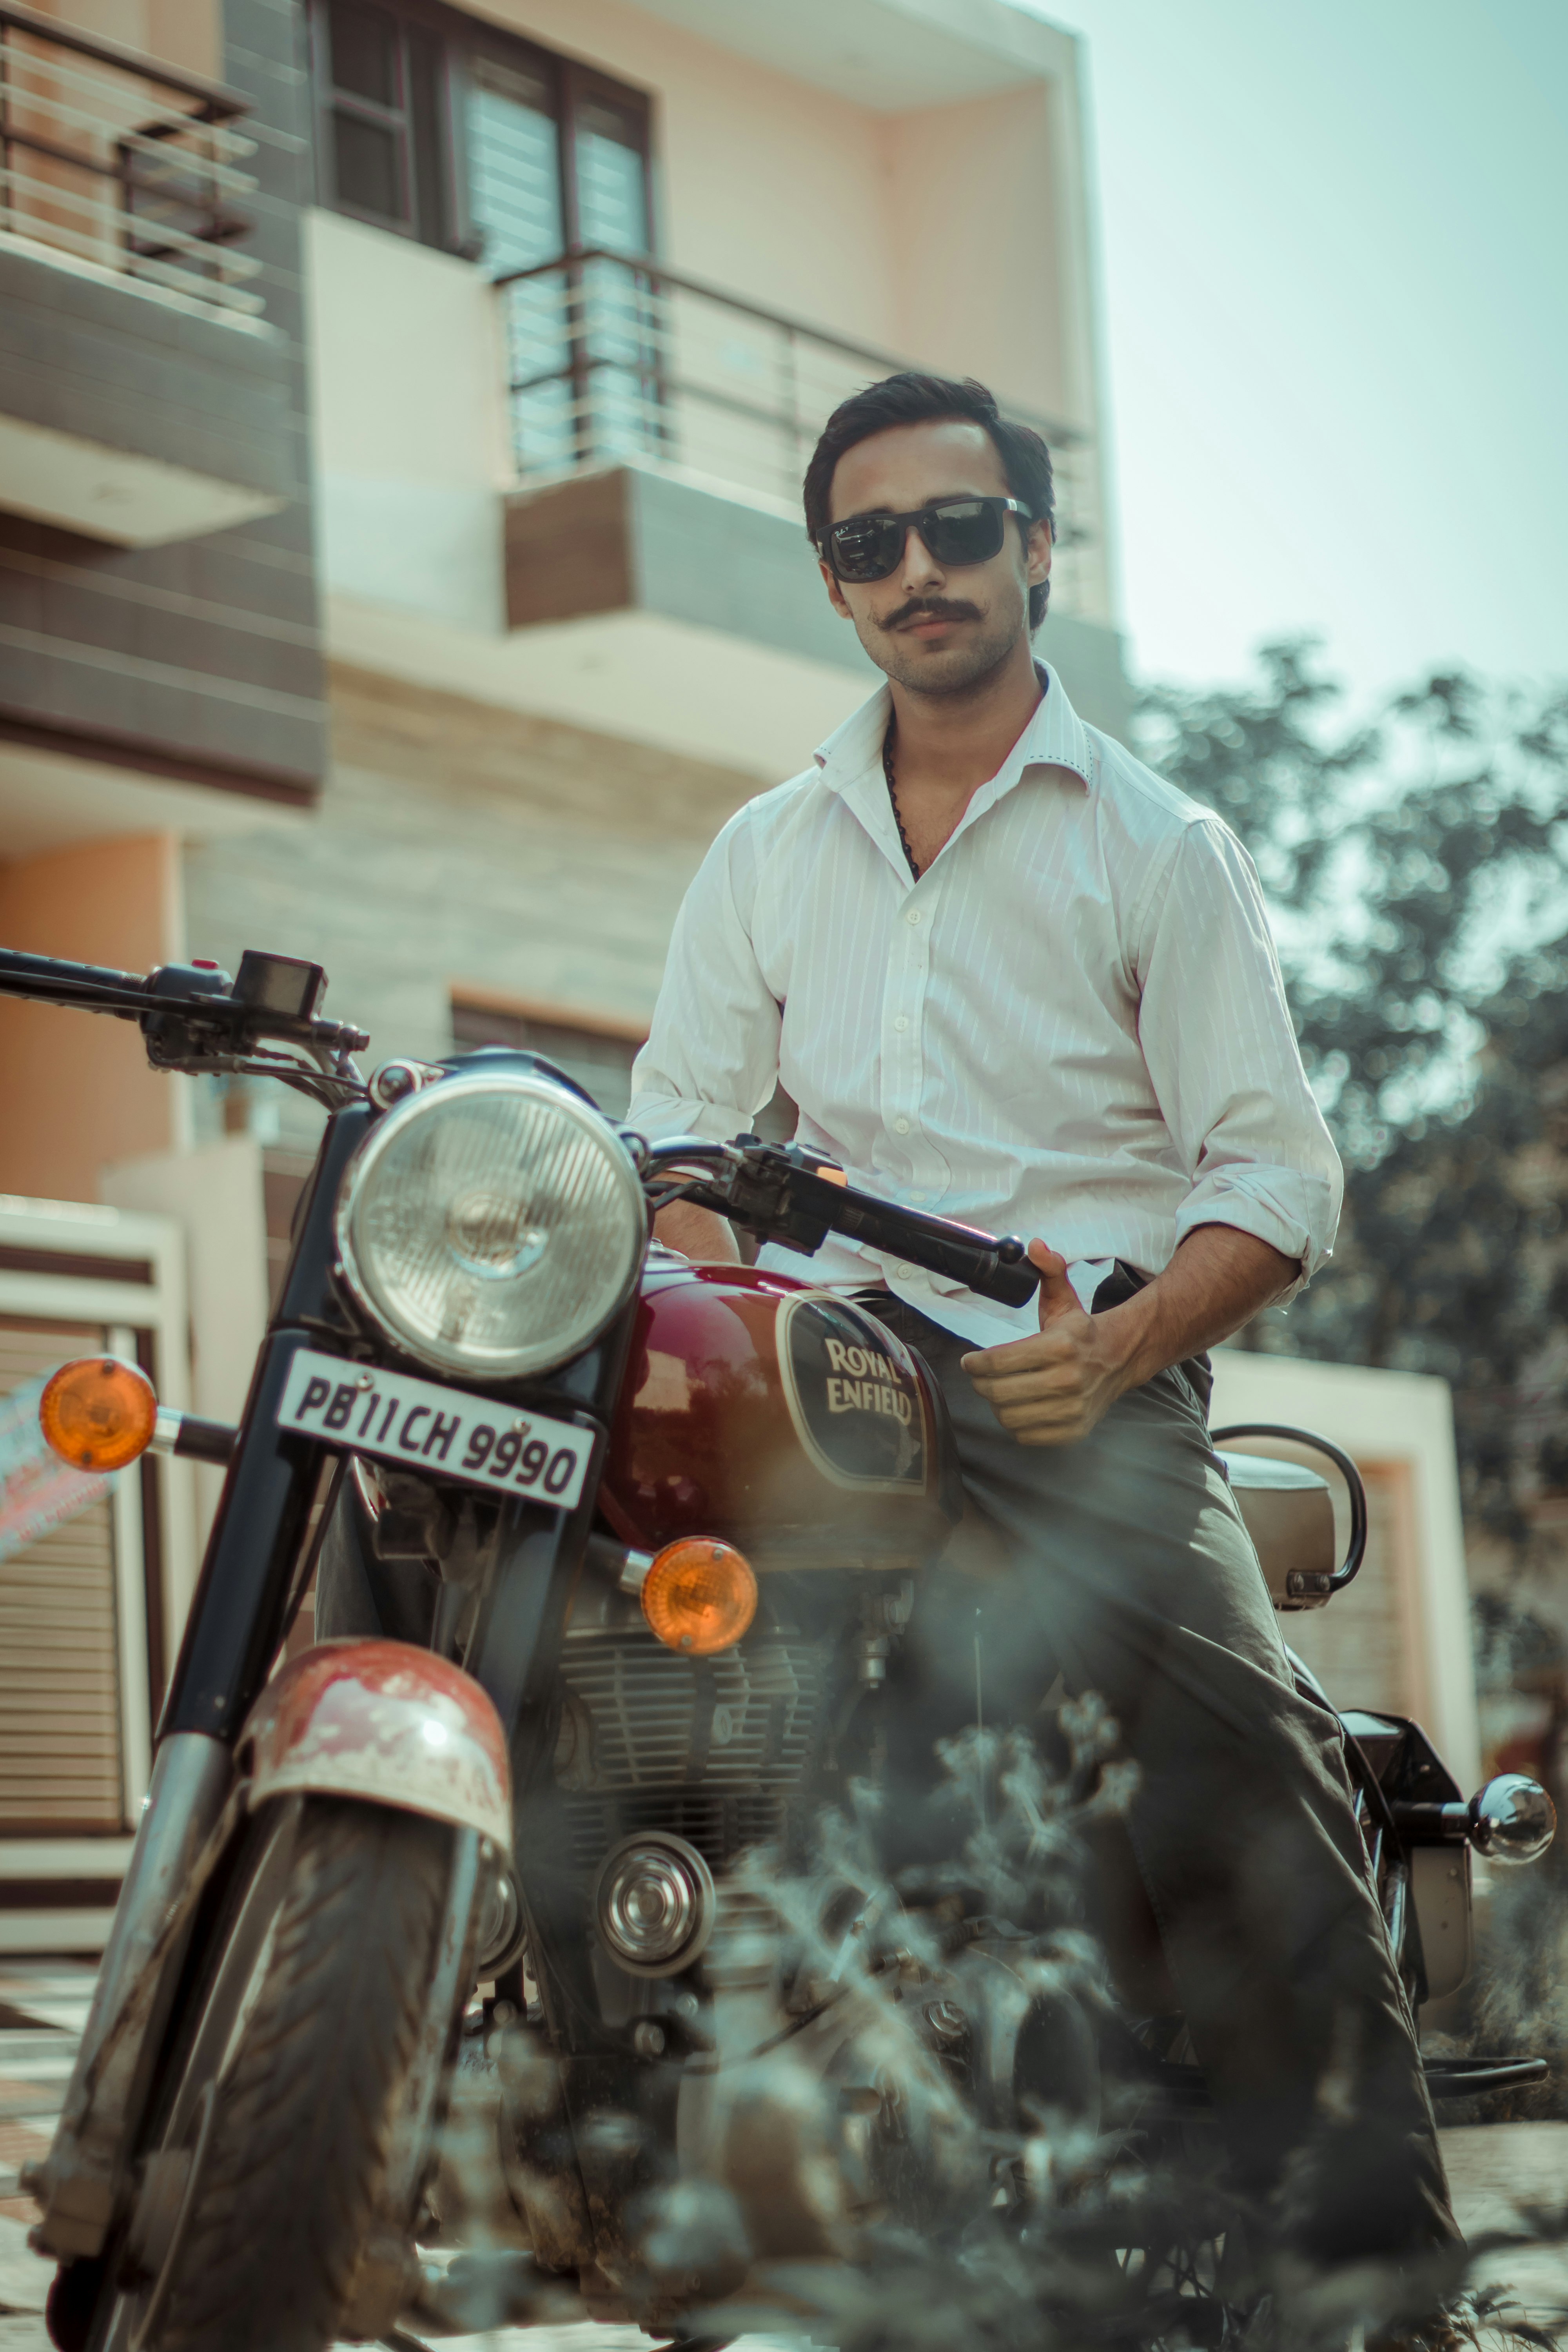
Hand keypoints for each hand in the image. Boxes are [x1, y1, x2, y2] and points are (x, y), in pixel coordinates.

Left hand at [960, 1241, 1135, 1446]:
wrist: (1119, 1359)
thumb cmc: (1080, 1331)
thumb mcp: (1064, 1298)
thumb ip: (1048, 1270)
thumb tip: (1034, 1246)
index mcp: (1060, 1346)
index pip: (999, 1362)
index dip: (975, 1364)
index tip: (969, 1361)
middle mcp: (1067, 1380)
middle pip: (999, 1392)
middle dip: (981, 1383)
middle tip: (979, 1375)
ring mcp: (1071, 1409)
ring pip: (1008, 1416)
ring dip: (996, 1404)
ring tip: (998, 1390)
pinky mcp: (1072, 1430)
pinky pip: (1025, 1435)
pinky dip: (1016, 1423)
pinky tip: (1019, 1406)